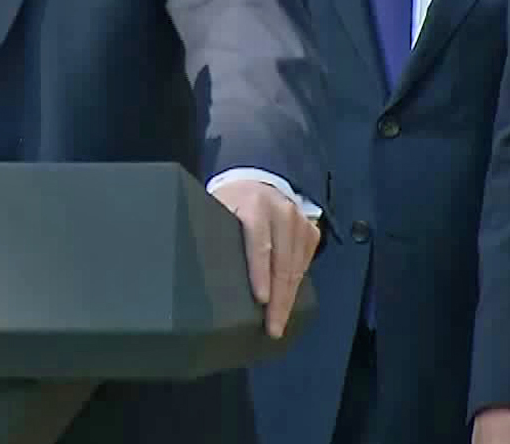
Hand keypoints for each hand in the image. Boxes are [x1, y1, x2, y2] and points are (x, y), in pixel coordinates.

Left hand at [209, 180, 320, 338]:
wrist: (259, 181)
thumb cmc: (232, 202)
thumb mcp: (218, 208)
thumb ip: (215, 231)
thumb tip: (198, 268)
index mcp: (253, 206)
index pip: (259, 244)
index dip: (260, 272)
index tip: (261, 299)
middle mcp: (282, 212)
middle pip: (282, 263)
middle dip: (278, 299)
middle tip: (272, 327)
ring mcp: (300, 221)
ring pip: (296, 268)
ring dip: (288, 298)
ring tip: (279, 323)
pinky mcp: (311, 231)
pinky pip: (305, 264)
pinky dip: (297, 285)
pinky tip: (289, 304)